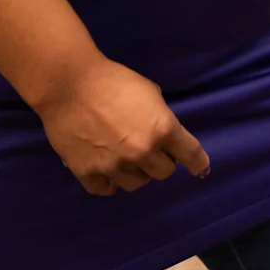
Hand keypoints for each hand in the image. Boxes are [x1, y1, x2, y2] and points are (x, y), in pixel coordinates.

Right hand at [31, 58, 210, 195]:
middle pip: (164, 172)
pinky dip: (109, 182)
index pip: (191, 154)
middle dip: (160, 161)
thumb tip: (162, 133)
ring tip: (125, 159)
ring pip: (136, 184)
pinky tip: (107, 171)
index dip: (198, 163)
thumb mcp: (149, 93)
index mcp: (162, 128)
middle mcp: (142, 151)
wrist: (69, 84)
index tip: (201, 170)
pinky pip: (106, 189)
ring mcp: (114, 165)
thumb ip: (160, 117)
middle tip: (149, 151)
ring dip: (135, 172)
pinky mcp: (88, 172)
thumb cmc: (113, 80)